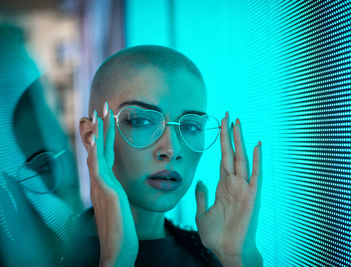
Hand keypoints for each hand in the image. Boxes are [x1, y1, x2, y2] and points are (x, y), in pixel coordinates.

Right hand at [87, 104, 137, 265]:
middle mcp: (100, 183)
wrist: (117, 250)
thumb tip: (118, 188)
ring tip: (99, 115)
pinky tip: (94, 141)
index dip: (105, 137)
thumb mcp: (120, 206)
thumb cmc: (121, 231)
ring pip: (97, 154)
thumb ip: (118, 194)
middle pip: (99, 150)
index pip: (104, 155)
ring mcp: (101, 187)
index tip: (108, 120)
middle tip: (101, 107)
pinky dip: (95, 154)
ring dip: (98, 134)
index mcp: (106, 184)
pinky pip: (98, 169)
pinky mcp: (106, 193)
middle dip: (100, 128)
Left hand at [195, 112, 262, 266]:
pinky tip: (257, 145)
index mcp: (222, 185)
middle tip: (228, 115)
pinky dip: (257, 160)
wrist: (225, 249)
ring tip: (238, 123)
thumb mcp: (201, 213)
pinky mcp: (250, 195)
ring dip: (240, 141)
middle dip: (229, 134)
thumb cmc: (215, 233)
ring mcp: (242, 187)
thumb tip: (199, 182)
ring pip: (241, 159)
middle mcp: (233, 182)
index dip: (221, 141)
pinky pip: (255, 174)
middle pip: (231, 153)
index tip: (220, 124)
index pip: (222, 157)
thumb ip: (200, 197)